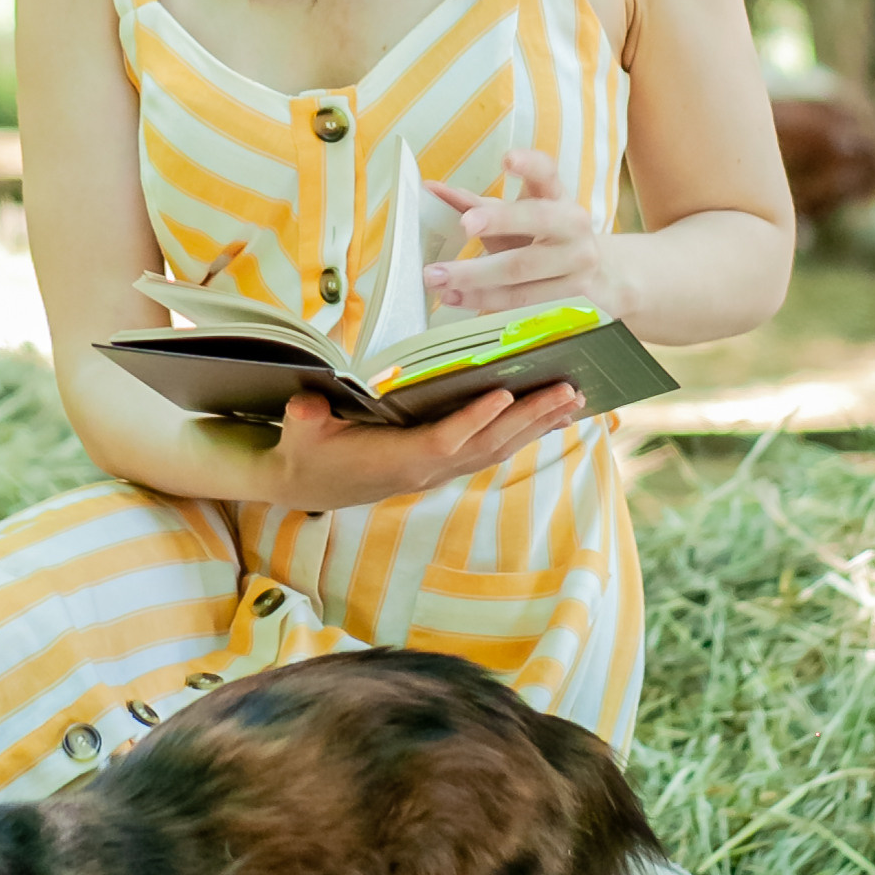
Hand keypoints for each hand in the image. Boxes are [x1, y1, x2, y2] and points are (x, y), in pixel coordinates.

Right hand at [260, 376, 583, 511]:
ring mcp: (439, 471)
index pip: (444, 440)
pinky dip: (522, 430)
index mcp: (397, 460)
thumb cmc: (307, 451)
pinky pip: (491, 448)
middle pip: (488, 443)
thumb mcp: (300, 431)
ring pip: (497, 448)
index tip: (505, 393)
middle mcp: (427, 469)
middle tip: (569, 390)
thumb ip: (304, 418)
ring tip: (574, 399)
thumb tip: (306, 406)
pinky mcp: (442, 466)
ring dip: (537, 424)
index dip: (475, 419)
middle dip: (530, 417)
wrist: (308, 484)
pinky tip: (548, 416)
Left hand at [424, 148, 614, 316]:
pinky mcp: (571, 294)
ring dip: (475, 276)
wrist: (595, 273)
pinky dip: (484, 300)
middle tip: (463, 225)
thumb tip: (431, 190)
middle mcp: (572, 224)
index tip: (508, 159)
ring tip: (437, 277)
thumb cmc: (543, 238)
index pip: (547, 173)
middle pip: (536, 221)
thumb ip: (475, 204)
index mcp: (557, 197)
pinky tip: (455, 298)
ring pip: (522, 269)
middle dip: (498, 222)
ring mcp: (577, 262)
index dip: (529, 165)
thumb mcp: (517, 216)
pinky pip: (521, 300)